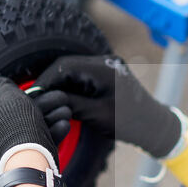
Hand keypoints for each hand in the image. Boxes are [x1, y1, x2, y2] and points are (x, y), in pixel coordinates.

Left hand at [0, 77, 58, 173]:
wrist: (25, 157)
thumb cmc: (14, 122)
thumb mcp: (10, 92)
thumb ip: (3, 85)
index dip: (13, 98)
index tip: (29, 96)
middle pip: (10, 117)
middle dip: (37, 109)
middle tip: (54, 103)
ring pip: (22, 131)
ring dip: (46, 121)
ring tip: (64, 113)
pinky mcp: (10, 163)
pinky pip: (26, 146)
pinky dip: (45, 136)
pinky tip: (61, 126)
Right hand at [33, 55, 182, 157]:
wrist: (154, 125)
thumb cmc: (129, 123)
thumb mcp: (96, 115)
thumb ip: (71, 104)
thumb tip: (46, 99)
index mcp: (103, 68)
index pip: (64, 67)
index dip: (46, 80)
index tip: (34, 94)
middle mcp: (105, 62)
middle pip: (67, 66)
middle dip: (51, 82)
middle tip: (38, 98)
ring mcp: (107, 66)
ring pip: (74, 71)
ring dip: (61, 84)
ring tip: (49, 100)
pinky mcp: (107, 74)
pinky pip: (84, 76)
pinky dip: (72, 86)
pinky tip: (64, 99)